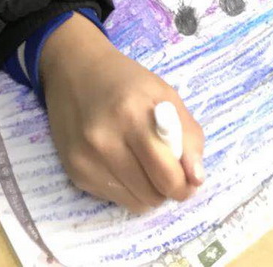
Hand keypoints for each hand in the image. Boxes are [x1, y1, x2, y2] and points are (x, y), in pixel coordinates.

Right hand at [41, 13, 204, 211]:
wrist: (75, 70)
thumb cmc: (126, 80)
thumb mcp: (165, 94)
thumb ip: (188, 135)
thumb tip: (196, 178)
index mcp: (133, 115)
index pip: (166, 175)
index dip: (184, 185)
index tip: (189, 179)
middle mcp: (105, 141)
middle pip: (151, 194)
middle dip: (168, 189)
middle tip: (169, 170)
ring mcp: (86, 160)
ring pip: (134, 203)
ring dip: (148, 191)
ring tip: (146, 164)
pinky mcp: (75, 172)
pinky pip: (114, 198)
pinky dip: (127, 188)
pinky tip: (123, 162)